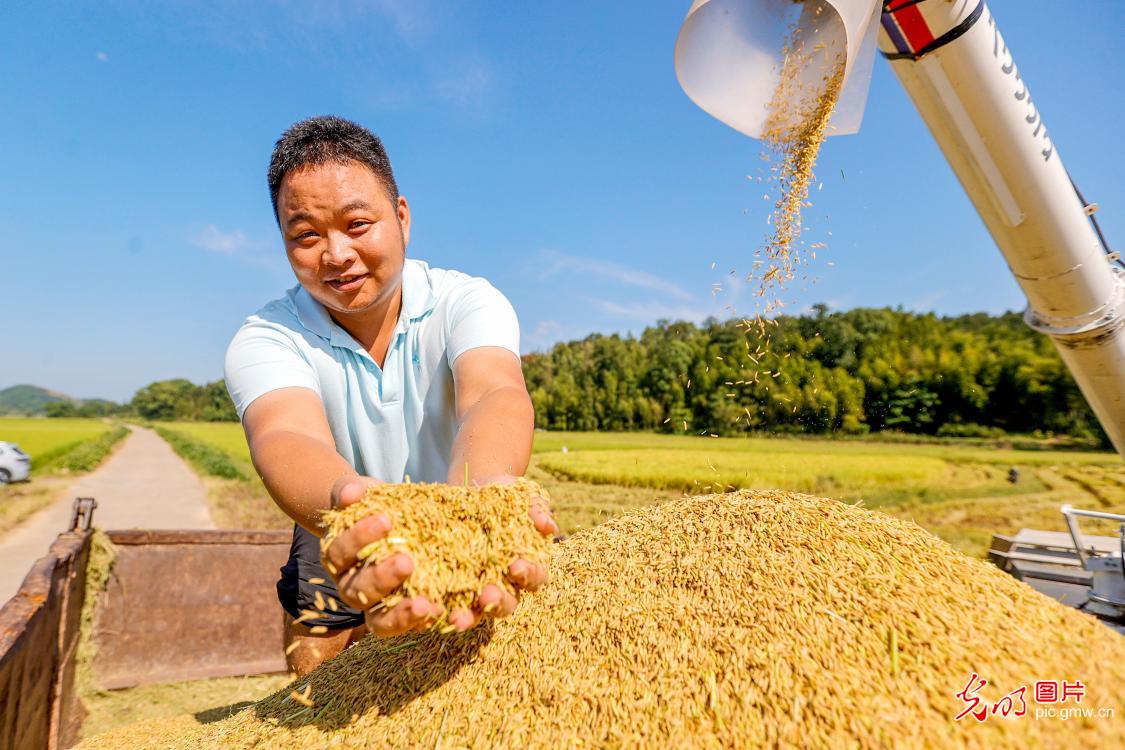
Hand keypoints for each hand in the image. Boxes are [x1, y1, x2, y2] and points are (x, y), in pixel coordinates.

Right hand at [323, 476, 442, 636]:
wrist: (392, 523)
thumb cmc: (372, 505)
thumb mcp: (361, 493)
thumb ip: (350, 490)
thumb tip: (350, 493)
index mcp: (338, 559)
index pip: (340, 554)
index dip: (358, 539)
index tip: (385, 520)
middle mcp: (352, 588)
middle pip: (358, 592)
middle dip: (381, 578)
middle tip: (407, 561)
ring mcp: (378, 606)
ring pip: (381, 622)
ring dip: (402, 615)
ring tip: (426, 604)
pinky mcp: (404, 614)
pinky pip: (412, 626)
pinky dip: (427, 622)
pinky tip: (445, 612)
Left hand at [444, 475, 557, 631]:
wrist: (473, 488)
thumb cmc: (505, 495)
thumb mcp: (522, 497)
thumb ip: (536, 510)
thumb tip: (548, 526)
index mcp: (527, 565)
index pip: (534, 577)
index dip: (528, 574)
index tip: (516, 564)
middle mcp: (505, 584)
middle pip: (508, 603)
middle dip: (499, 602)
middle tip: (488, 596)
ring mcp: (477, 588)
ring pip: (478, 612)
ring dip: (469, 617)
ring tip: (457, 618)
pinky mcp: (452, 587)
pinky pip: (447, 603)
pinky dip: (439, 610)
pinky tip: (430, 608)